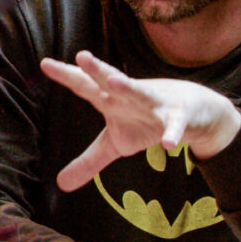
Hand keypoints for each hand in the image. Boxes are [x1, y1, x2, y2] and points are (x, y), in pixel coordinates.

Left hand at [39, 51, 240, 191]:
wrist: (196, 113)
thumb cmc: (146, 122)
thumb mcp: (115, 144)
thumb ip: (88, 162)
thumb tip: (60, 184)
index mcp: (110, 99)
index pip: (84, 85)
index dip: (66, 74)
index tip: (44, 63)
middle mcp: (129, 96)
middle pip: (109, 80)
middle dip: (96, 69)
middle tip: (81, 56)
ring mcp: (155, 103)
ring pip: (140, 93)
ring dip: (129, 87)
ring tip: (115, 82)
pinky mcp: (180, 116)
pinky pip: (175, 125)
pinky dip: (172, 132)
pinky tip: (168, 144)